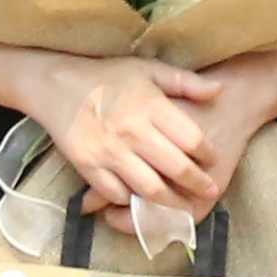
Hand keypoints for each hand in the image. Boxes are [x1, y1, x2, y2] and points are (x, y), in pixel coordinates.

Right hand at [20, 53, 229, 228]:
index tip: (212, 159)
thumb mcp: (147, 69)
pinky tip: (144, 203)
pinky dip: (133, 202)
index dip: (207, 153)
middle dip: (198, 183)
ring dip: (171, 203)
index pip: (191, 138)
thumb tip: (218, 89)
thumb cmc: (108, 76)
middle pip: (175, 168)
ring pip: (149, 188)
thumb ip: (184, 81)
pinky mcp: (89, 166)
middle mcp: (132, 131)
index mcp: (150, 106)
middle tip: (211, 190)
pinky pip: (117, 194)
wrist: (57, 85)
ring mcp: (109, 152)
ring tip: (185, 207)